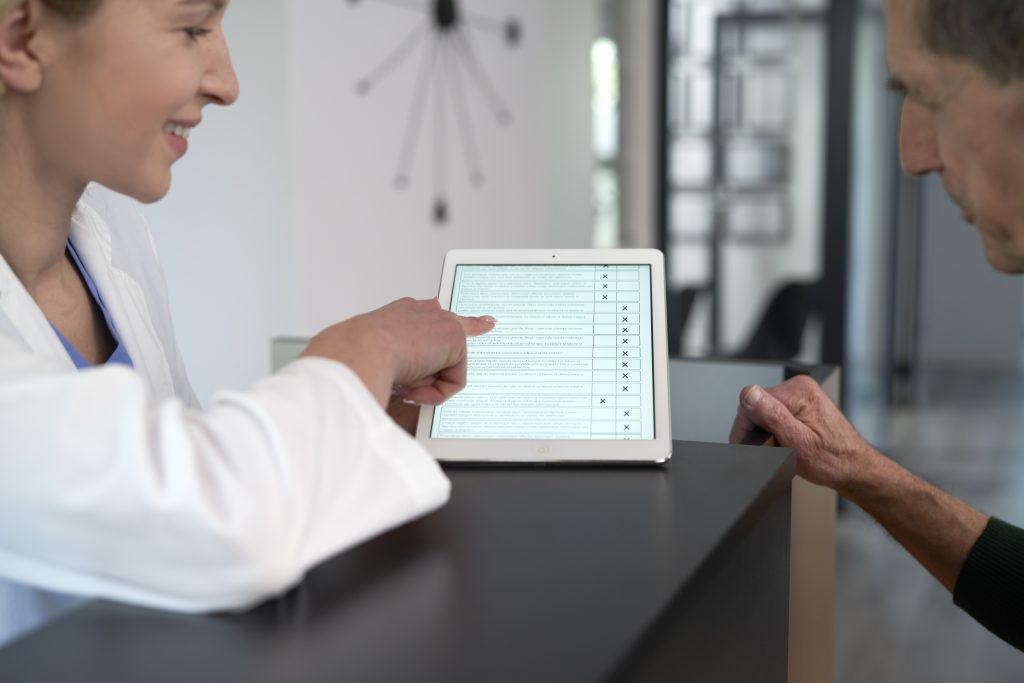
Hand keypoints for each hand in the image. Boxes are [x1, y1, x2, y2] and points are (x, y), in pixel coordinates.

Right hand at [300, 298, 494, 407]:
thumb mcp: (369, 359)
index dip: (437, 313)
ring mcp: (438, 321)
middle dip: (475, 324)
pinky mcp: (454, 337)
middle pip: (456, 324)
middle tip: (489, 322)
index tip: (446, 306)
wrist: (357, 353)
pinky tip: (413, 385)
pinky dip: (434, 393)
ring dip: (425, 386)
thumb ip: (391, 365)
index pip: (424, 312)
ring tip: (401, 382)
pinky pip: (452, 383)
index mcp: (397, 315)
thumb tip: (405, 391)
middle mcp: (420, 312)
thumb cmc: (353, 357)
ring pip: (445, 370)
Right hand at [729, 375, 876, 492]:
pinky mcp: (803, 403)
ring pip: (764, 411)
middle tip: (777, 448)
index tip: (754, 445)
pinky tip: (789, 440)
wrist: (853, 468)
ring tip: (785, 446)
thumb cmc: (832, 461)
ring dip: (768, 430)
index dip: (747, 427)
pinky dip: (777, 429)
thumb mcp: (797, 442)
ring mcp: (802, 394)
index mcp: (798, 392)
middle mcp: (800, 387)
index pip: (751, 400)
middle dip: (760, 429)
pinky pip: (776, 412)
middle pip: (757, 405)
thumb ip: (771, 415)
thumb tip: (749, 395)